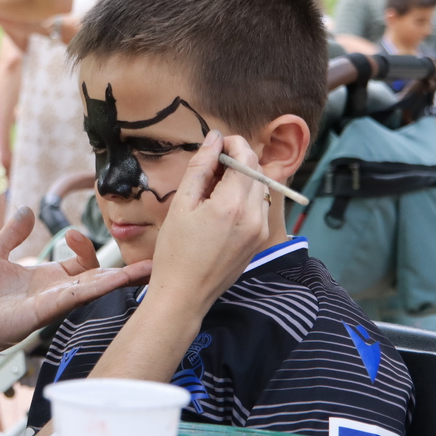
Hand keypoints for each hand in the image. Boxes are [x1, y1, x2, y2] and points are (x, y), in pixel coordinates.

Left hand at [0, 209, 151, 353]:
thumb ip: (13, 233)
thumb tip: (28, 210)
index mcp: (47, 279)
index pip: (82, 265)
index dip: (84, 247)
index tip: (71, 233)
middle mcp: (55, 292)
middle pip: (98, 280)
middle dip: (124, 272)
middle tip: (148, 262)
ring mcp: (52, 302)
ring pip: (94, 289)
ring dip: (120, 281)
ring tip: (146, 272)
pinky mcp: (44, 311)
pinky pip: (77, 297)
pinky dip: (97, 288)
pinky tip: (116, 280)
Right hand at [148, 132, 269, 313]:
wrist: (184, 296)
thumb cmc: (175, 253)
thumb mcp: (181, 205)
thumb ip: (199, 168)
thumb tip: (212, 139)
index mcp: (233, 205)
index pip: (246, 157)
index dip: (232, 143)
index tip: (214, 144)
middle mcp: (254, 216)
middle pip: (255, 170)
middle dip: (235, 159)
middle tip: (208, 166)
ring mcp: (260, 230)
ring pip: (258, 187)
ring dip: (239, 178)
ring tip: (211, 189)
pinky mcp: (259, 240)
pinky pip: (257, 206)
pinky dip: (243, 197)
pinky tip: (219, 207)